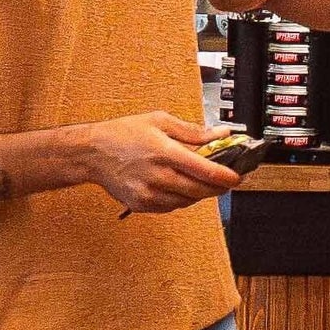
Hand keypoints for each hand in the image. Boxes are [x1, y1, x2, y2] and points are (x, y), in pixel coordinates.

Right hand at [83, 113, 240, 214]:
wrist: (91, 153)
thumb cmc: (123, 134)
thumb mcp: (160, 121)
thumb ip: (194, 131)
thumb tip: (221, 134)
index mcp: (165, 152)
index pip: (206, 171)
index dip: (227, 176)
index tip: (238, 176)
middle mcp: (158, 175)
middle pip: (202, 190)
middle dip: (219, 187)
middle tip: (226, 180)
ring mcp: (149, 193)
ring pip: (189, 201)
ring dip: (200, 193)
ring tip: (200, 180)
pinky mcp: (141, 204)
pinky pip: (172, 207)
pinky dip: (182, 199)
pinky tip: (180, 186)